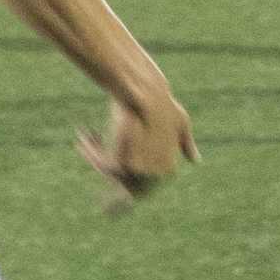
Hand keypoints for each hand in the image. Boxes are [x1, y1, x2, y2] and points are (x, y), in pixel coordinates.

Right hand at [77, 83, 198, 213]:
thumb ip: (186, 143)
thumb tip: (196, 160)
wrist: (148, 93)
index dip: (122, 176)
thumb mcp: (181, 122)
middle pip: (122, 184)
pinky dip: (90, 149)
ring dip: (94, 154)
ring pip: (108, 171)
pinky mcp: (120, 164)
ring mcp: (138, 171)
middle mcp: (153, 174)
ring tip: (85, 139)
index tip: (107, 160)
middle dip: (107, 169)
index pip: (141, 186)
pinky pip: (100, 162)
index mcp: (167, 168)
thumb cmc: (164, 104)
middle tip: (92, 153)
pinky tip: (84, 133)